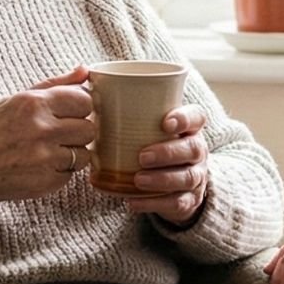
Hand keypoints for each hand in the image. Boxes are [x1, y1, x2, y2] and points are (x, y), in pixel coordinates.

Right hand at [0, 68, 94, 203]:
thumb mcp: (15, 100)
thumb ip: (53, 85)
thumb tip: (85, 70)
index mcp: (34, 103)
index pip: (84, 100)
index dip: (78, 108)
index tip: (66, 114)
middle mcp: (42, 129)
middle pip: (89, 128)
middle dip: (77, 131)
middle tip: (55, 135)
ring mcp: (46, 158)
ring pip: (85, 153)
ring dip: (71, 153)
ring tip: (46, 152)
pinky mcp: (47, 182)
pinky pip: (71, 174)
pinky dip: (60, 171)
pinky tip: (38, 167)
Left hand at [120, 105, 208, 225]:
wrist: (173, 182)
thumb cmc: (151, 144)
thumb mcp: (146, 126)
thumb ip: (125, 109)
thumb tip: (87, 80)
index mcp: (188, 128)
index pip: (196, 117)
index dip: (185, 119)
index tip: (166, 122)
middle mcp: (197, 151)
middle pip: (192, 148)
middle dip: (168, 153)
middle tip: (142, 156)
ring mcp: (196, 176)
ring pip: (187, 177)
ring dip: (162, 179)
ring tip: (138, 180)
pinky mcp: (188, 200)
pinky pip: (176, 203)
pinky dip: (154, 204)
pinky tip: (132, 202)